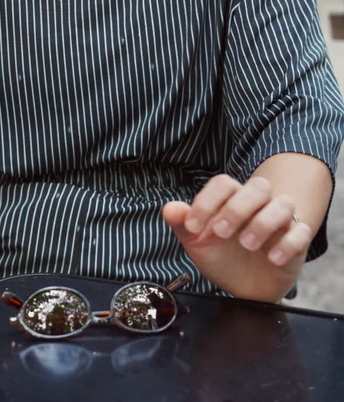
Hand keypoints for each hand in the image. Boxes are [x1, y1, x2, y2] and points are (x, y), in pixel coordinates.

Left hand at [162, 173, 310, 302]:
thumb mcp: (197, 241)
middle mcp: (257, 204)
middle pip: (257, 187)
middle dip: (237, 208)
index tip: (192, 227)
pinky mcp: (296, 241)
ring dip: (264, 222)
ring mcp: (279, 221)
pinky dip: (288, 243)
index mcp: (231, 199)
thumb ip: (183, 223)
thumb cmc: (220, 255)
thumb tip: (169, 209)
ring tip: (246, 244)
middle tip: (220, 232)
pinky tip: (271, 258)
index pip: (223, 184)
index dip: (206, 201)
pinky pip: (301, 232)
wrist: (245, 286)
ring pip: (282, 204)